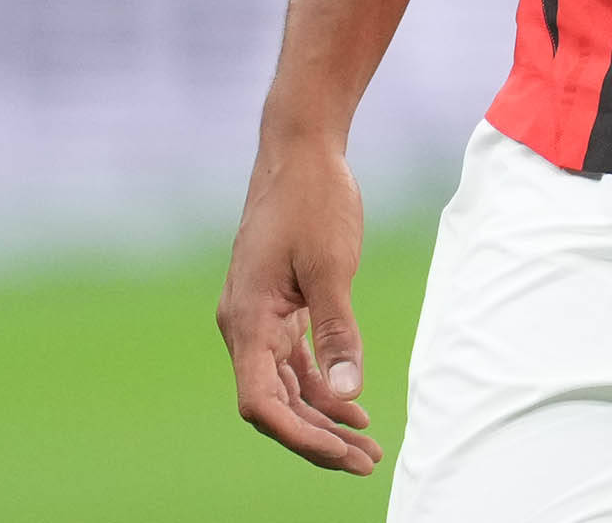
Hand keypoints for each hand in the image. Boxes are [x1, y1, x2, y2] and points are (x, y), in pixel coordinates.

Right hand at [217, 127, 380, 472]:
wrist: (300, 149)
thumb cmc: (313, 200)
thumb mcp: (331, 266)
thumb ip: (338, 332)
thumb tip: (348, 394)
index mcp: (247, 320)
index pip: (263, 403)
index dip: (300, 437)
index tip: (343, 453)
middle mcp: (244, 326)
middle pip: (275, 403)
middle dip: (317, 437)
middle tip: (367, 461)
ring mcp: (258, 317)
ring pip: (285, 385)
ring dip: (322, 416)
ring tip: (365, 445)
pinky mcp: (275, 305)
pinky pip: (293, 360)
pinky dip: (320, 384)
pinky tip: (350, 403)